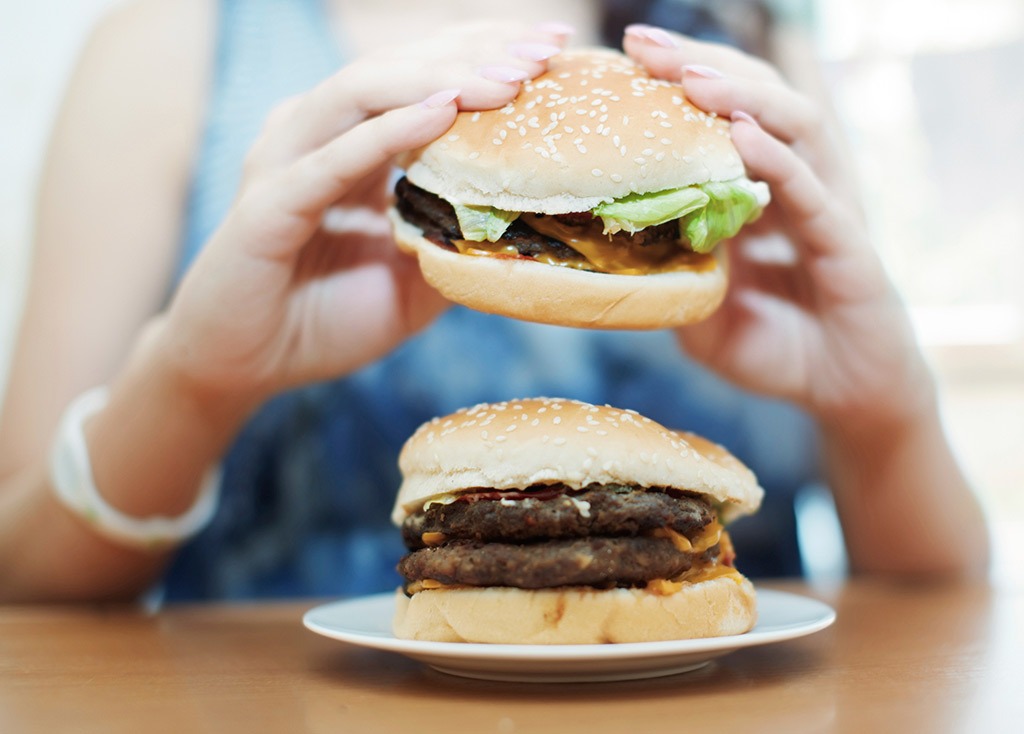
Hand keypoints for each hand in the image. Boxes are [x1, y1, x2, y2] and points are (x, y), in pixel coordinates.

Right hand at [157, 23, 567, 404]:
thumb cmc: (324, 320)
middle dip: (476, 51)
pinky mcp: (268, 204)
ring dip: (440, 78)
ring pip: (364, 93)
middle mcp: (319, 136)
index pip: (424, 78)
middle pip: (401, 68)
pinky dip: (387, 131)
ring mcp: (288, 161)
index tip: (555, 44)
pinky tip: (442, 110)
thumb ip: (454, 245)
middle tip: (546, 47)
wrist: (244, 367)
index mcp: (353, 144)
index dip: (485, 53)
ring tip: (507, 77)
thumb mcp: (413, 283)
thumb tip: (524, 226)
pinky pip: (332, 159)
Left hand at [624, 26, 934, 429]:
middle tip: (642, 44)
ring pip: (794, 127)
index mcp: (757, 192)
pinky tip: (745, 135)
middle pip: (754, 101)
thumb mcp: (703, 313)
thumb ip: (674, 274)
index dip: (674, 85)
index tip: (621, 58)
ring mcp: (827, 207)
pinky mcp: (850, 245)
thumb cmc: (774, 349)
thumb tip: (615, 243)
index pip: (718, 118)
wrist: (843, 395)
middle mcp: (796, 184)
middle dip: (699, 66)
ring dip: (742, 96)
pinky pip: (815, 194)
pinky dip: (779, 162)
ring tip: (690, 77)